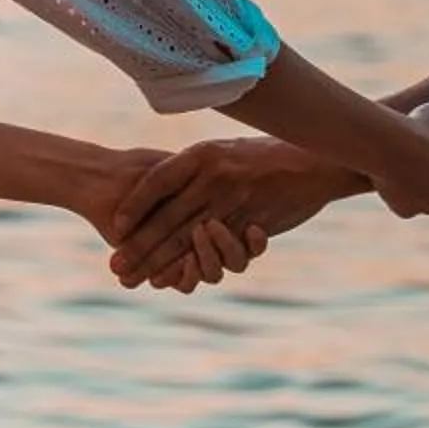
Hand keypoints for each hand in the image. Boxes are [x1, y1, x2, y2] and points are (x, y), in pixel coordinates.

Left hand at [106, 135, 344, 287]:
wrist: (314, 160)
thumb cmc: (264, 152)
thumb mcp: (224, 148)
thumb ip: (193, 164)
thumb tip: (159, 176)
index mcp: (203, 154)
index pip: (158, 181)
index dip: (135, 204)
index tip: (115, 225)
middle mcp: (214, 178)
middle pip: (167, 218)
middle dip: (138, 246)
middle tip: (114, 266)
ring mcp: (234, 203)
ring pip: (189, 240)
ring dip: (159, 263)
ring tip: (136, 278)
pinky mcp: (252, 224)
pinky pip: (218, 252)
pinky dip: (195, 267)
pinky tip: (176, 279)